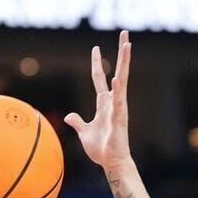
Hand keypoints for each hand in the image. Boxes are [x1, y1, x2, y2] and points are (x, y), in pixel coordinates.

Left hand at [65, 31, 131, 170]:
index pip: (99, 78)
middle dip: (121, 53)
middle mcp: (113, 102)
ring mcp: (118, 108)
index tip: (95, 47)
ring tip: (128, 46)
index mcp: (104, 103)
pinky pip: (119, 101)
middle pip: (118, 71)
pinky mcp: (120, 118)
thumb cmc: (101, 149)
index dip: (96, 63)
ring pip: (122, 81)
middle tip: (125, 34)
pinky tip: (118, 78)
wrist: (111, 163)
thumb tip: (70, 115)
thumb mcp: (84, 132)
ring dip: (125, 63)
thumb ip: (78, 122)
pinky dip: (118, 90)